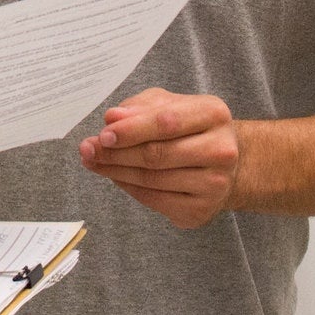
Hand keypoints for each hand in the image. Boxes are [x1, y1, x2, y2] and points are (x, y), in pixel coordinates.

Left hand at [77, 88, 238, 228]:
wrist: (227, 164)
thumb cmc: (190, 128)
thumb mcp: (169, 104)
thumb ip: (140, 107)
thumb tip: (112, 118)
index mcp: (213, 114)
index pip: (166, 122)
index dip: (131, 130)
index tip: (103, 134)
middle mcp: (221, 150)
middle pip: (157, 154)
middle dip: (115, 153)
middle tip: (88, 149)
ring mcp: (214, 184)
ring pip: (152, 179)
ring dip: (116, 171)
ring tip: (93, 162)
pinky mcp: (201, 209)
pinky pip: (154, 200)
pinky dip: (129, 187)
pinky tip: (115, 177)